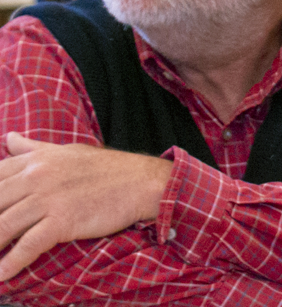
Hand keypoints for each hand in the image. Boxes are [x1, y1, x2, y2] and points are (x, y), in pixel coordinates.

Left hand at [0, 132, 172, 280]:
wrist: (137, 180)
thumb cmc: (103, 167)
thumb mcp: (65, 151)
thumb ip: (33, 148)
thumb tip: (9, 138)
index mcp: (36, 159)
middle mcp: (36, 176)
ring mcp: (49, 198)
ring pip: (3, 225)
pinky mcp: (63, 220)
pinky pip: (29, 244)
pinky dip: (12, 262)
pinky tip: (3, 274)